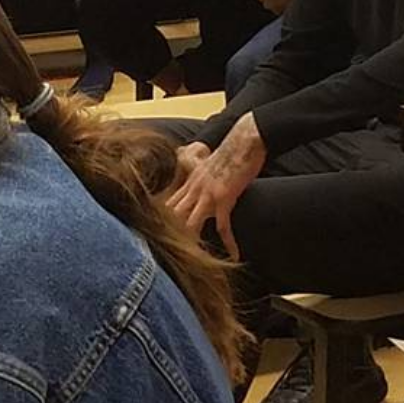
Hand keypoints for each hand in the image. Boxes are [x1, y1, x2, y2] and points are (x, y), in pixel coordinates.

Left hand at [165, 114, 266, 259]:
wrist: (245, 140)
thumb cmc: (231, 150)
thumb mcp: (209, 164)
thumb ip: (200, 176)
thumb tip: (200, 184)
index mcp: (189, 182)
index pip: (168, 206)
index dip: (161, 223)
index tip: (158, 239)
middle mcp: (193, 189)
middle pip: (173, 218)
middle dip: (171, 238)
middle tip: (171, 259)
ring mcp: (207, 194)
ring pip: (190, 225)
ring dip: (193, 245)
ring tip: (197, 263)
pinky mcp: (224, 198)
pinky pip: (223, 225)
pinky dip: (229, 242)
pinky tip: (234, 255)